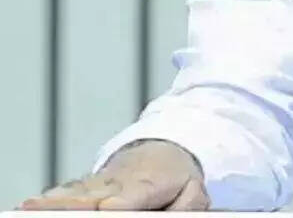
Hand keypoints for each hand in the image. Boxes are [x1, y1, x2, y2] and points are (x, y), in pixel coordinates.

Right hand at [19, 140, 208, 210]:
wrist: (166, 147)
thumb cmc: (177, 176)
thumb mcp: (193, 192)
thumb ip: (186, 208)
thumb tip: (172, 217)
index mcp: (148, 183)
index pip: (130, 196)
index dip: (118, 204)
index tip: (106, 209)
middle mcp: (118, 181)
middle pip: (95, 194)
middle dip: (77, 205)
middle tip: (69, 209)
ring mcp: (99, 182)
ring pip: (76, 191)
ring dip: (56, 201)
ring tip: (32, 208)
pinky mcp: (86, 185)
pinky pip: (68, 191)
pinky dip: (52, 198)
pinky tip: (33, 206)